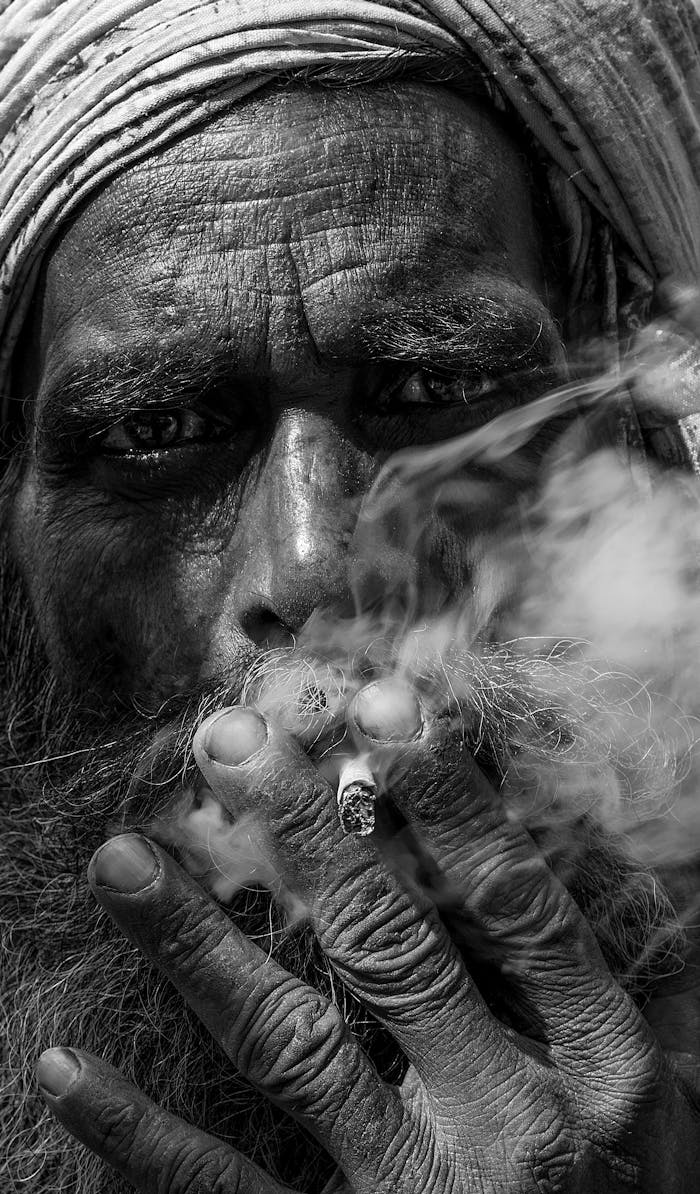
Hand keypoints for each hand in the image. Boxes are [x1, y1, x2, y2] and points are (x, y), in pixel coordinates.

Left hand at [36, 682, 699, 1191]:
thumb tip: (478, 838)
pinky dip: (139, 1135)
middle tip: (231, 742)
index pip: (514, 905)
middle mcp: (509, 1123)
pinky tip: (66, 1070)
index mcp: (597, 1066)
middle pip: (390, 951)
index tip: (379, 708)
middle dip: (304, 836)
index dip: (447, 801)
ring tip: (124, 860)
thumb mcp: (632, 1084)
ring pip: (292, 1048)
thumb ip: (564, 978)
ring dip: (199, 947)